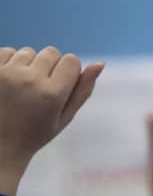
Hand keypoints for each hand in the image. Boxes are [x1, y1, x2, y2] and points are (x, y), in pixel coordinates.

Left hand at [0, 47, 103, 195]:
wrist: (0, 144)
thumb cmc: (36, 133)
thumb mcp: (65, 117)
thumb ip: (83, 91)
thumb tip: (100, 63)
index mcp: (53, 94)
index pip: (71, 60)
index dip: (69, 72)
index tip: (61, 88)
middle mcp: (31, 80)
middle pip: (52, 52)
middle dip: (51, 67)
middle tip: (41, 91)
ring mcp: (8, 73)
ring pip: (30, 52)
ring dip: (30, 65)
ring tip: (24, 89)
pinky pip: (9, 51)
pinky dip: (12, 63)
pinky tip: (10, 83)